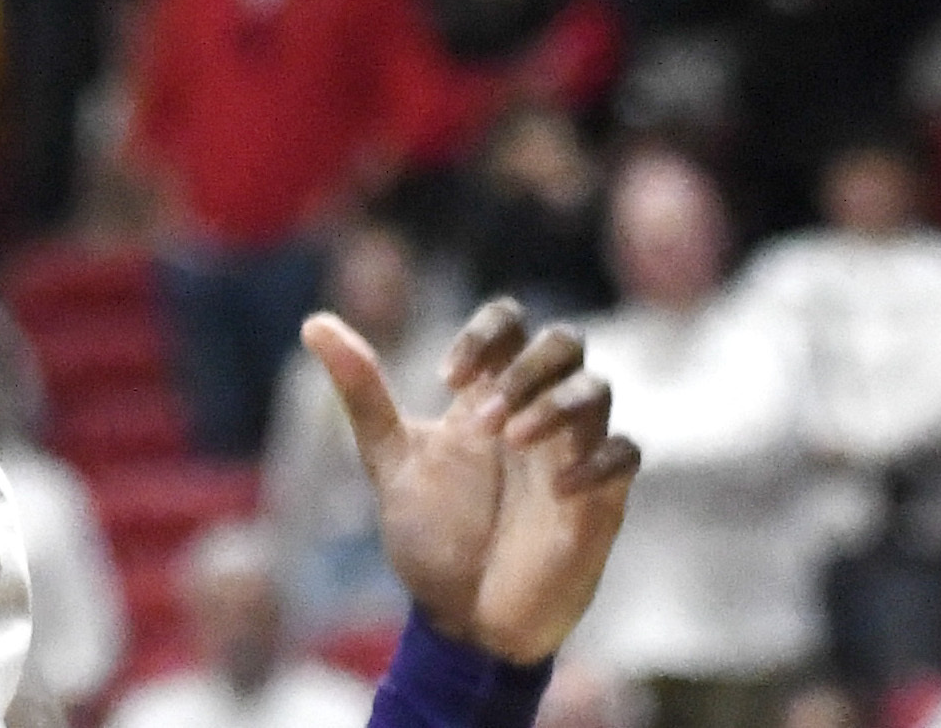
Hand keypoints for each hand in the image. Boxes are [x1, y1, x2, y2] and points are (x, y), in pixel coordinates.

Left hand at [309, 298, 641, 663]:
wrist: (463, 619)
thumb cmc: (432, 536)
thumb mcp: (389, 461)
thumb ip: (362, 394)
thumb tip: (314, 322)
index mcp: (487, 397)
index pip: (510, 323)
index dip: (484, 332)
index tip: (445, 377)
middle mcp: (535, 416)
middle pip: (564, 343)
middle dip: (525, 366)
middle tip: (481, 417)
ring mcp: (572, 456)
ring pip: (597, 389)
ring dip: (556, 404)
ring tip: (512, 438)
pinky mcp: (601, 502)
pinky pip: (626, 455)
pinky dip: (597, 460)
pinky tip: (559, 488)